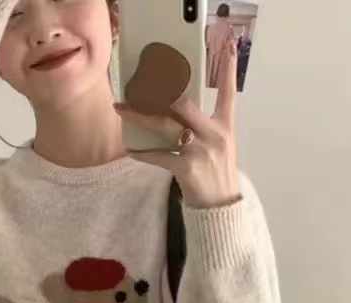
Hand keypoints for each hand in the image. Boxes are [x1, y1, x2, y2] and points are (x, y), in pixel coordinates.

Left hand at [114, 36, 240, 209]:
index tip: (226, 47)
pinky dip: (143, 153)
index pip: (229, 93)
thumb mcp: (220, 148)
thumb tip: (178, 112)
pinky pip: (159, 156)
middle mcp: (213, 134)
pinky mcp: (187, 168)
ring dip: (140, 115)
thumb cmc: (216, 176)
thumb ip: (205, 128)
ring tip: (121, 108)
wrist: (221, 207)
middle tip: (140, 81)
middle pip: (184, 103)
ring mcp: (200, 150)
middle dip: (159, 90)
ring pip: (165, 125)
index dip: (228, 69)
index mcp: (225, 127)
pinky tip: (131, 150)